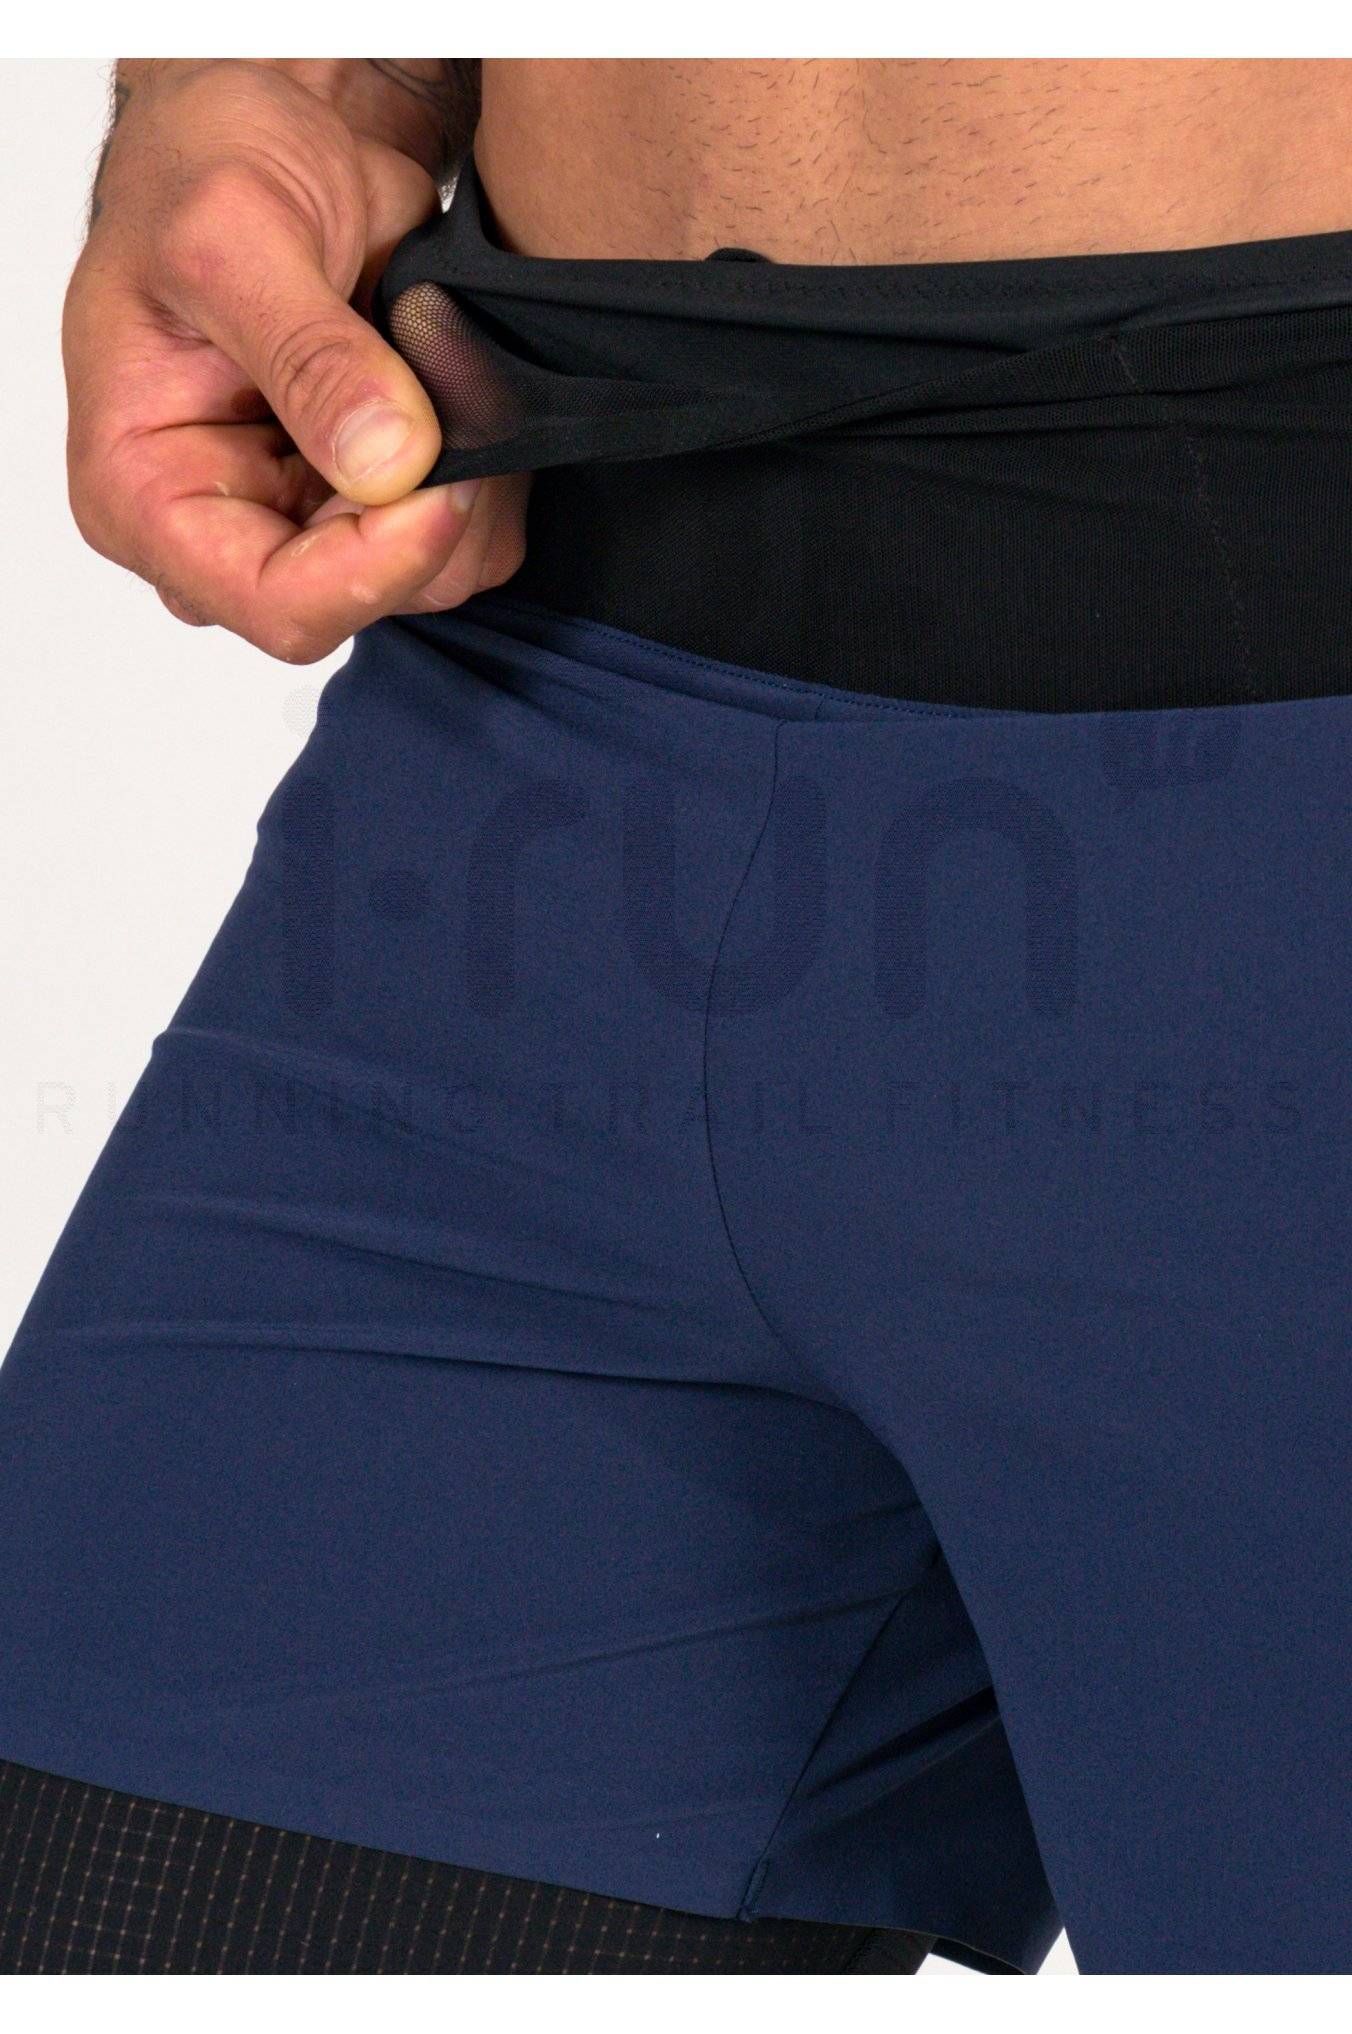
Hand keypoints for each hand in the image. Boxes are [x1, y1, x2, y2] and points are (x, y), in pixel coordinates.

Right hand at [64, 60, 527, 661]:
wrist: (266, 134)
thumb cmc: (203, 170)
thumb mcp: (235, 233)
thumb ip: (308, 354)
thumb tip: (384, 461)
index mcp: (144, 496)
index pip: (277, 606)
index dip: (375, 564)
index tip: (439, 482)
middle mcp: (222, 532)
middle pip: (364, 603)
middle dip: (429, 511)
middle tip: (449, 390)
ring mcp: (303, 524)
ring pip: (431, 577)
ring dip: (469, 482)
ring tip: (443, 363)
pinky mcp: (373, 504)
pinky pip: (470, 537)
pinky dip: (491, 471)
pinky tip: (459, 386)